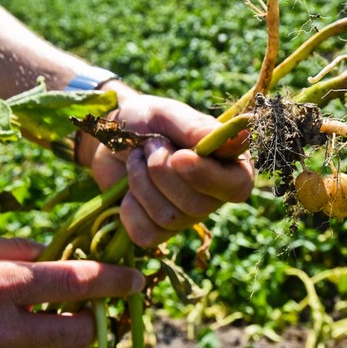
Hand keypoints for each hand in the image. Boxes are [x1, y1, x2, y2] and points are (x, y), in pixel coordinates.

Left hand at [82, 82, 254, 247]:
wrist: (108, 139)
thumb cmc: (144, 122)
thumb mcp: (167, 114)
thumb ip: (195, 126)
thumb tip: (230, 136)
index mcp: (226, 164)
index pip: (238, 186)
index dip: (210, 177)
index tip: (179, 157)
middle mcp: (212, 195)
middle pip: (198, 205)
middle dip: (162, 172)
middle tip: (149, 144)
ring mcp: (186, 217)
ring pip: (169, 218)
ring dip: (141, 183)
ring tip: (136, 159)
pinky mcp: (157, 232)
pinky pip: (146, 233)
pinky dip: (129, 208)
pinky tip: (127, 190)